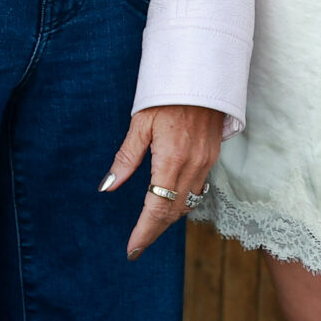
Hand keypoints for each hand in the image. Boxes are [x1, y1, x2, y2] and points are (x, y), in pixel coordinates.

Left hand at [103, 104, 225, 258]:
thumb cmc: (167, 93)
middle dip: (154, 231)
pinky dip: (182, 202)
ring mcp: (206, 161)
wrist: (202, 71)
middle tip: (137, 245)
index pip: (157, 208)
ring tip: (149, 228)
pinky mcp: (212, 156)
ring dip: (168, 219)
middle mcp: (193, 165)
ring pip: (188, 203)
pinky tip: (169, 203)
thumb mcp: (140, 123)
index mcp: (172, 158)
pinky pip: (198, 190)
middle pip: (173, 212)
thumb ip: (126, 157)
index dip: (144, 232)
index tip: (132, 250)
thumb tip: (108, 185)